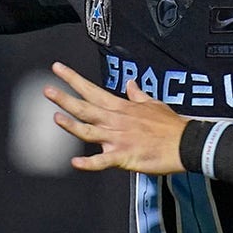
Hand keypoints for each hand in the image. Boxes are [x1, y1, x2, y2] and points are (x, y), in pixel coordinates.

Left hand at [45, 61, 189, 174]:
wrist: (185, 143)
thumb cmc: (170, 125)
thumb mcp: (153, 104)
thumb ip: (138, 95)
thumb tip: (131, 84)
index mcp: (121, 108)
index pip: (92, 90)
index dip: (73, 79)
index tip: (58, 69)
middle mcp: (116, 121)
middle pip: (85, 108)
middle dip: (65, 98)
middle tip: (47, 89)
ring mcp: (118, 139)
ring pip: (89, 131)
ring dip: (71, 125)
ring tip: (56, 117)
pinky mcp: (124, 157)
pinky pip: (103, 161)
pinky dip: (88, 163)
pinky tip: (75, 163)